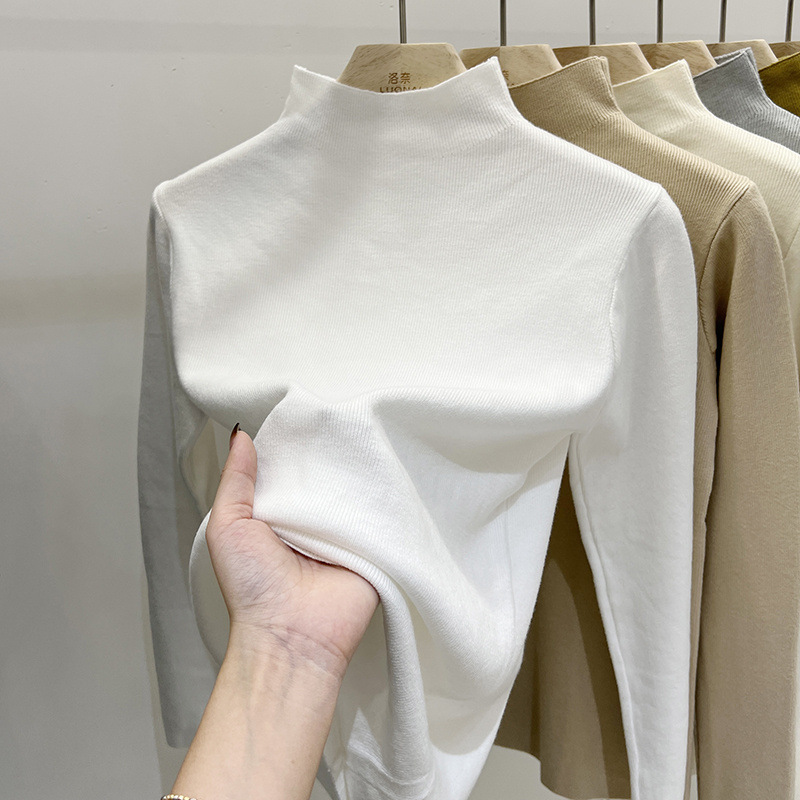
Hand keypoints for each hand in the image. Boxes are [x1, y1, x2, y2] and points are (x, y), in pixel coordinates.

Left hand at [205, 423, 379, 681]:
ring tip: (366, 437)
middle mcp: (311, 523)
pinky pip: (381, 515)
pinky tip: (386, 471)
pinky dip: (383, 498)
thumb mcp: (228, 526)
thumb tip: (242, 436)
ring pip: (354, 492)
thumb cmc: (251, 588)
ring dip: (358, 473)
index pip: (291, 471)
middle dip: (331, 453)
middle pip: (325, 477)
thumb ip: (235, 481)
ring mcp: (344, 535)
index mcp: (278, 516)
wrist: (291, 635)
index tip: (307, 414)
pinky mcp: (373, 547)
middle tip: (341, 418)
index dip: (296, 446)